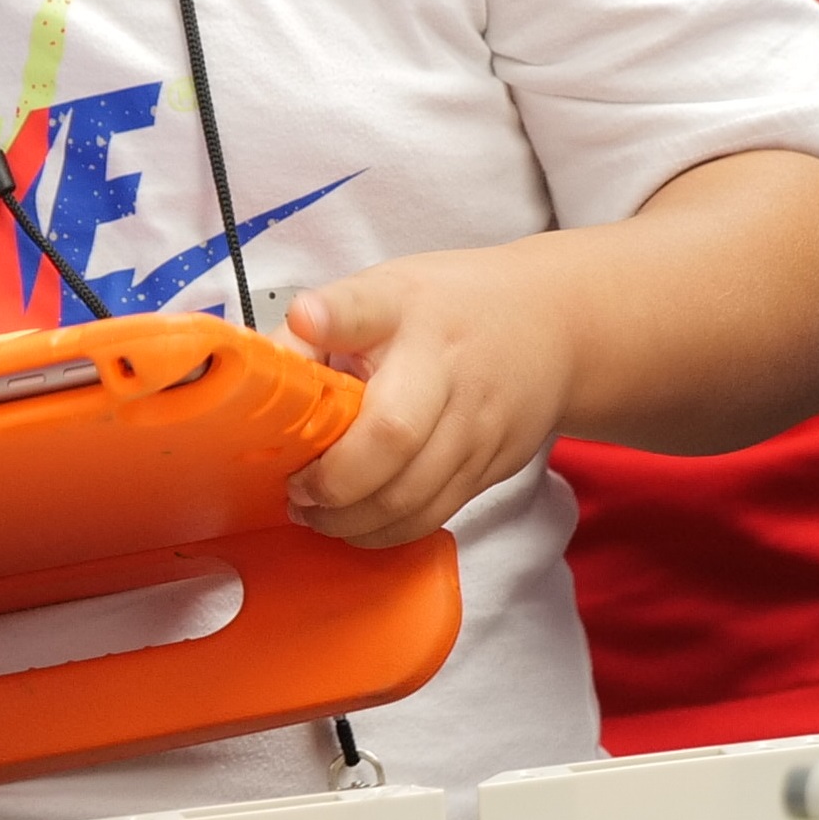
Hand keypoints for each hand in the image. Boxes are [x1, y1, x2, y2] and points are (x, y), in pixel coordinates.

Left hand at [280, 251, 572, 543]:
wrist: (555, 327)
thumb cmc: (454, 306)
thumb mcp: (391, 289)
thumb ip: (328, 322)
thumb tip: (263, 361)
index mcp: (418, 325)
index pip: (370, 335)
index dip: (330, 374)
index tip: (296, 417)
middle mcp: (454, 382)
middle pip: (394, 452)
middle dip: (333, 488)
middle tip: (295, 492)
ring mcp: (480, 432)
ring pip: (414, 501)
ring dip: (354, 522)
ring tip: (315, 515)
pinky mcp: (493, 469)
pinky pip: (435, 515)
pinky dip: (388, 530)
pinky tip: (356, 521)